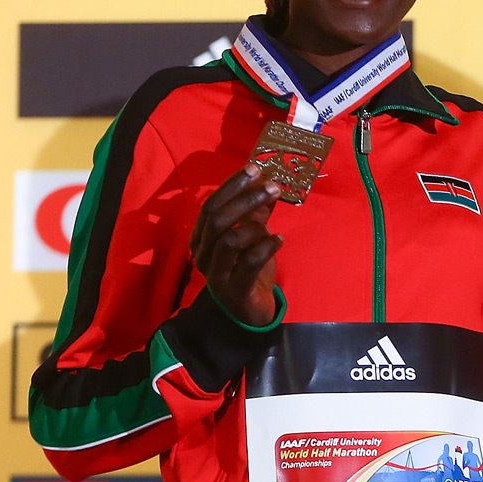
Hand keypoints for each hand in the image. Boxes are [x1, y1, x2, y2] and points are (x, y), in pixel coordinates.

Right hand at [191, 163, 282, 325]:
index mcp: (202, 239)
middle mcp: (204, 255)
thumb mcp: (251, 238)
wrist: (249, 313)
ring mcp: (217, 273)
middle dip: (245, 198)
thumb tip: (267, 184)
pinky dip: (266, 247)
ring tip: (273, 223)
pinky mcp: (236, 289)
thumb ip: (256, 214)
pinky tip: (279, 239)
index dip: (232, 186)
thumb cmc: (247, 271)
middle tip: (272, 185)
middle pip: (217, 219)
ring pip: (229, 240)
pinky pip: (249, 263)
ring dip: (255, 224)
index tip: (254, 168)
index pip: (210, 206)